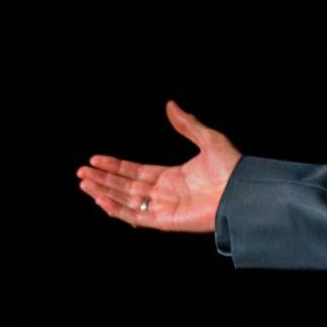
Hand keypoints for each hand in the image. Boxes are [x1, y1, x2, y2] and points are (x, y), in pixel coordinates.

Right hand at [76, 99, 240, 232]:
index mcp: (173, 177)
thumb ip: (186, 124)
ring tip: (84, 182)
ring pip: (126, 201)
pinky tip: (100, 198)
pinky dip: (117, 209)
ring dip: (104, 192)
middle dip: (103, 179)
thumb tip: (170, 104)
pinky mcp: (165, 221)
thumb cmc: (231, 167)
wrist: (244, 191)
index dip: (115, 166)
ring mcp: (164, 208)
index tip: (95, 158)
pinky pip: (135, 216)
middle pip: (126, 186)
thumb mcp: (208, 139)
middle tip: (81, 171)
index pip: (136, 172)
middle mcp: (165, 193)